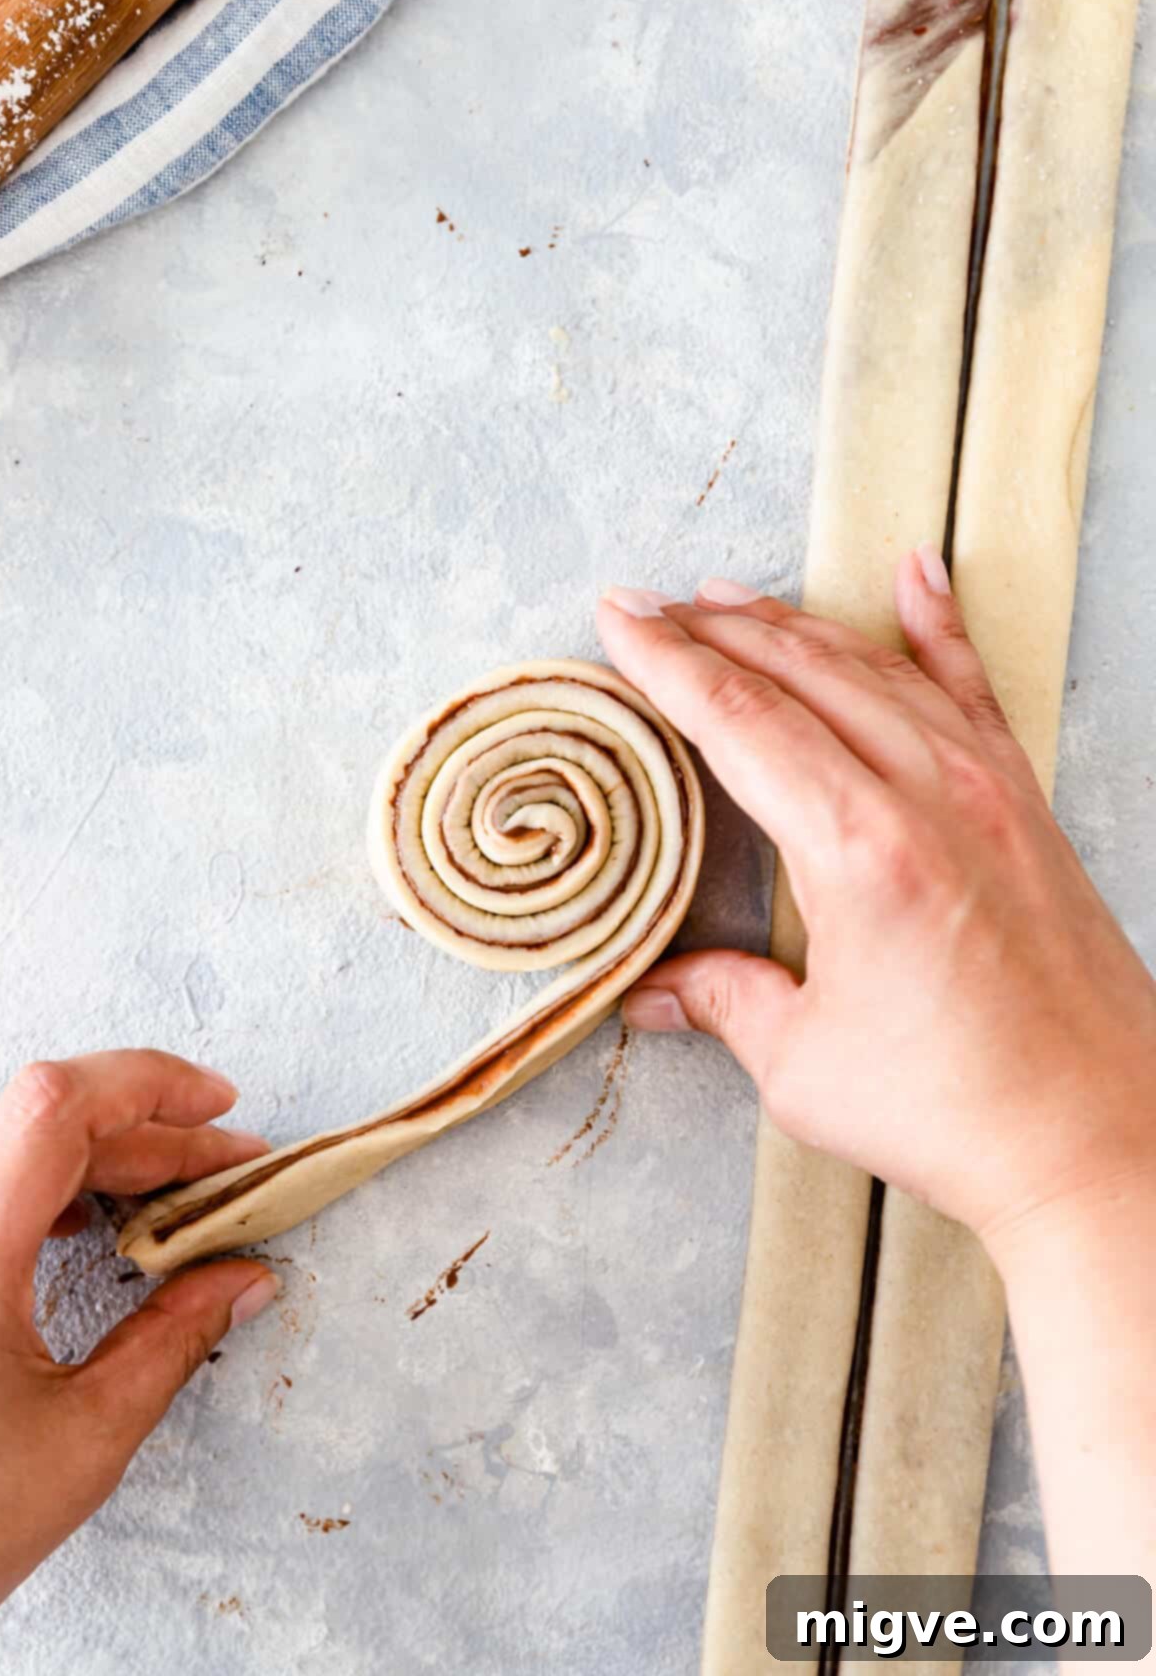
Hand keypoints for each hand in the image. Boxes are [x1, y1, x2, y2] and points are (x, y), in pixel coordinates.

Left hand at [0, 1051, 276, 1633]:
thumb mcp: (80, 1441)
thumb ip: (173, 1342)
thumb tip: (242, 1280)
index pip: (58, 1104)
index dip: (150, 1083)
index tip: (219, 1107)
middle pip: (43, 1122)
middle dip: (148, 1134)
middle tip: (226, 1169)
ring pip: (6, 1146)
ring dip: (96, 1156)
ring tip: (169, 1193)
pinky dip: (41, 1184)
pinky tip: (81, 1221)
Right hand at [597, 551, 1155, 1250]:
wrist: (1097, 1140)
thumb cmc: (959, 1112)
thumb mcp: (806, 1063)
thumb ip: (724, 1000)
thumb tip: (655, 992)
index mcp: (861, 848)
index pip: (739, 719)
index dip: (666, 662)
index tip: (619, 619)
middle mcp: (930, 795)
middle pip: (800, 673)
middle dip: (714, 630)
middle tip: (652, 609)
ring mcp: (989, 790)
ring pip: (876, 667)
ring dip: (796, 625)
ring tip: (731, 598)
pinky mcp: (1026, 806)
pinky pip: (972, 689)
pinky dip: (938, 626)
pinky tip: (917, 574)